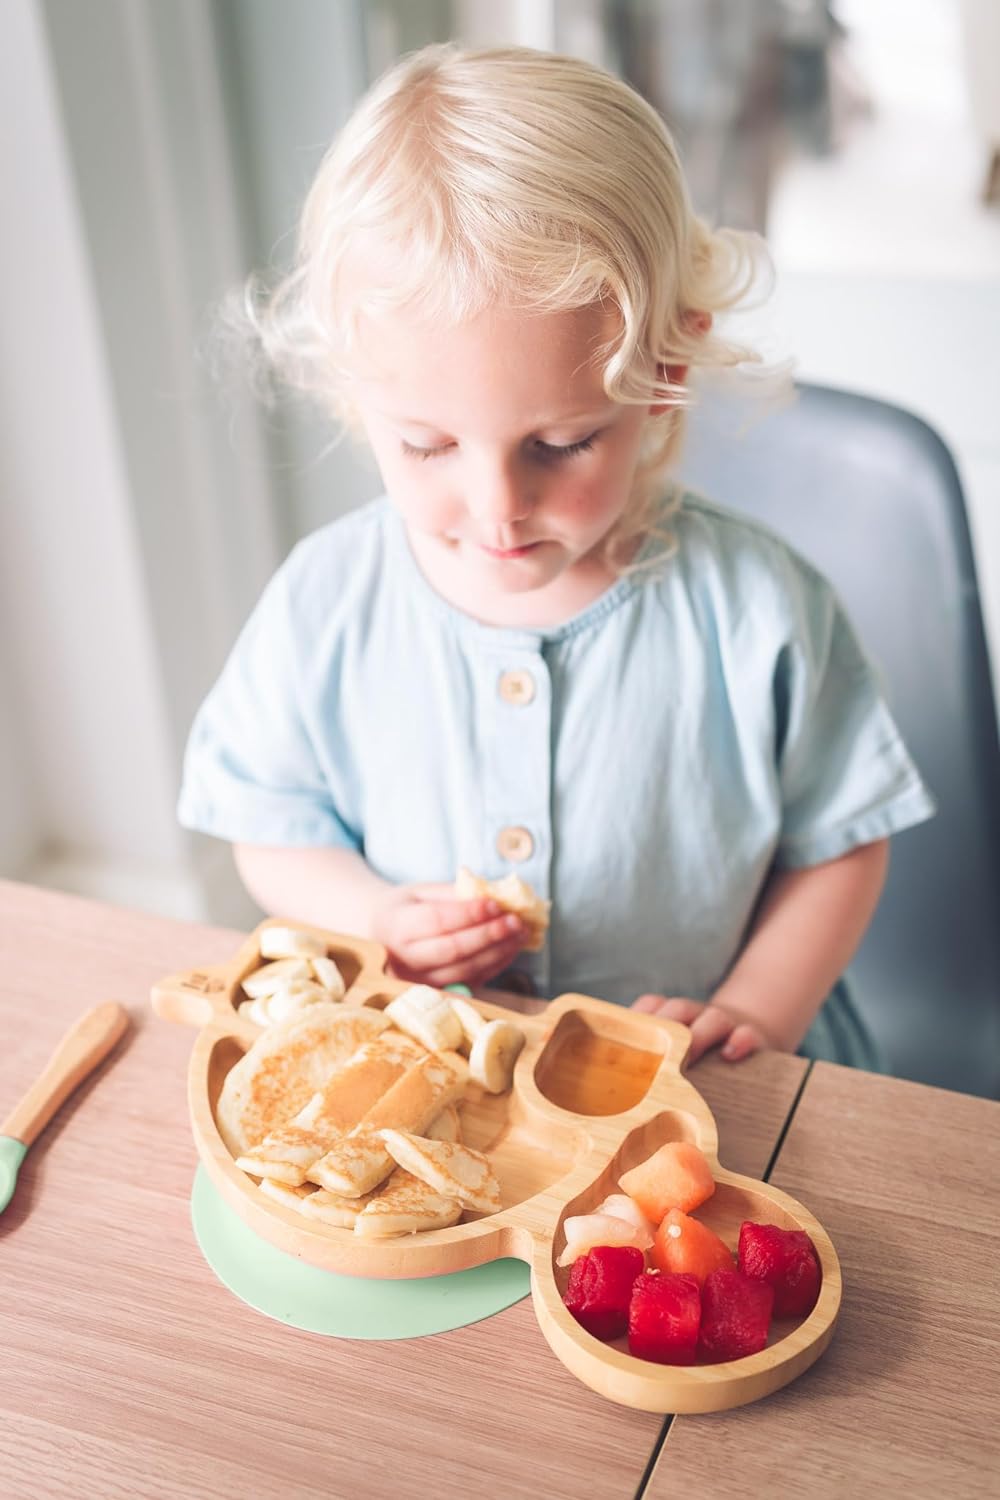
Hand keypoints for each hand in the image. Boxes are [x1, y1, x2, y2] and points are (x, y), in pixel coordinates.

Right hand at [372, 883, 525, 988]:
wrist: (378, 935)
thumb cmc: (404, 908)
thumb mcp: (420, 892)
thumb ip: (452, 894)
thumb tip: (496, 897)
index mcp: (395, 925)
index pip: (436, 921)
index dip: (468, 914)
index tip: (495, 904)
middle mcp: (402, 958)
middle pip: (452, 950)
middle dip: (488, 935)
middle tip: (516, 921)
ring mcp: (417, 981)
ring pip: (463, 971)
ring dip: (497, 953)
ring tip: (520, 934)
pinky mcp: (433, 992)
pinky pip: (469, 982)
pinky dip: (494, 966)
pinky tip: (510, 949)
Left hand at [630, 994, 771, 1064]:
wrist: (747, 1034)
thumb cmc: (700, 1050)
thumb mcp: (675, 1048)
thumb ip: (650, 1059)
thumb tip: (614, 1083)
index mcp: (674, 1015)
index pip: (651, 1006)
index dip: (638, 1016)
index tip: (622, 1035)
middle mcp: (697, 1015)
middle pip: (678, 1009)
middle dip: (666, 1024)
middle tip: (654, 1051)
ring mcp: (725, 1024)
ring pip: (713, 1018)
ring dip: (699, 1036)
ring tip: (689, 1058)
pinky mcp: (751, 1036)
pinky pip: (747, 1034)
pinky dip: (740, 1041)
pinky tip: (729, 1054)